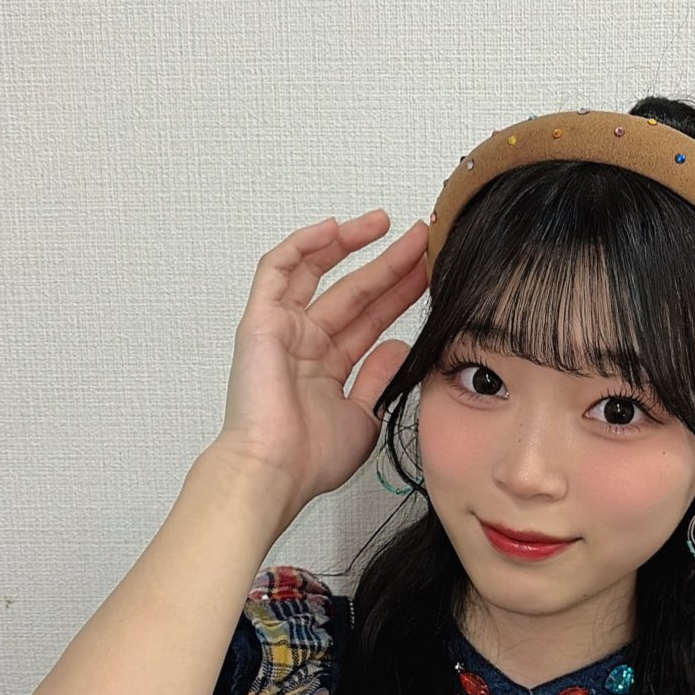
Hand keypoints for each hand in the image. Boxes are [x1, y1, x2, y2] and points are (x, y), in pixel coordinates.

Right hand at [210, 209, 428, 503]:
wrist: (275, 472)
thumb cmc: (309, 459)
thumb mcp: (364, 417)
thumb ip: (379, 378)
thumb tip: (398, 345)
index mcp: (327, 367)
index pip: (371, 318)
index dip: (400, 291)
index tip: (432, 271)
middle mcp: (304, 343)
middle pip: (353, 290)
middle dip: (388, 263)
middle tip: (422, 238)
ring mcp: (282, 330)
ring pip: (317, 270)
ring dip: (348, 243)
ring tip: (384, 223)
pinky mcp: (261, 321)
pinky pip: (277, 270)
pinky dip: (301, 245)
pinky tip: (334, 228)